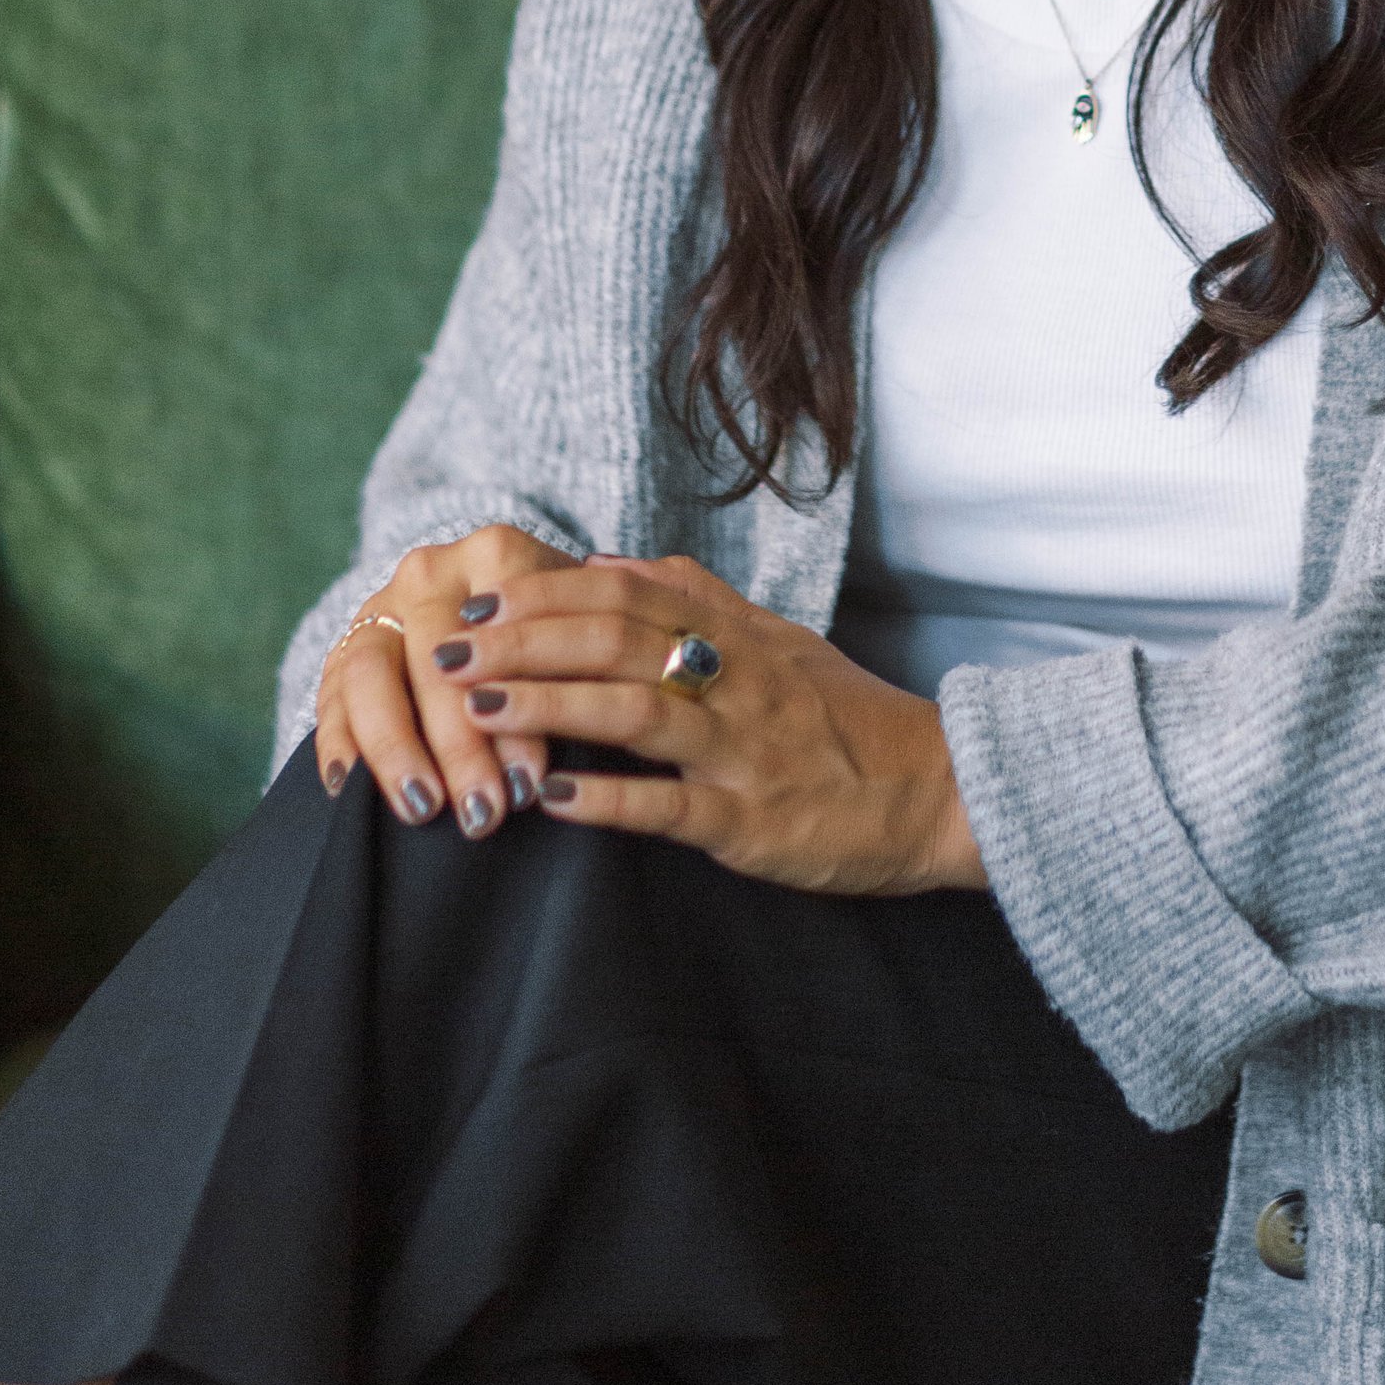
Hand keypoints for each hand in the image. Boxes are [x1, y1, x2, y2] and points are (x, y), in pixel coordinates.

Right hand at [315, 523, 573, 835]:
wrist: (493, 608)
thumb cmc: (549, 634)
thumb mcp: (567, 640)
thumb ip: (558, 683)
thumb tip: (541, 776)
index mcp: (495, 554)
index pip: (500, 634)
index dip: (514, 713)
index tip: (529, 783)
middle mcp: (430, 572)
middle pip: (434, 658)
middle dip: (458, 746)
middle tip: (482, 813)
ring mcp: (380, 607)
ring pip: (369, 674)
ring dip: (395, 750)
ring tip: (424, 809)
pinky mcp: (342, 646)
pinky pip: (329, 697)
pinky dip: (337, 745)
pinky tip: (348, 790)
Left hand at [439, 552, 988, 896]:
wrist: (935, 788)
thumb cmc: (843, 716)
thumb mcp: (776, 640)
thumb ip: (696, 601)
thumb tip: (609, 564)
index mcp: (736, 631)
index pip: (624, 593)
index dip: (545, 593)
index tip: (481, 599)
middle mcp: (735, 678)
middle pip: (614, 640)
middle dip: (521, 643)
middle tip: (450, 651)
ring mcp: (742, 749)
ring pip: (632, 712)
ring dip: (547, 707)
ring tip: (478, 710)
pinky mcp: (752, 821)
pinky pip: (671, 807)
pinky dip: (609, 800)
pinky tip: (553, 801)